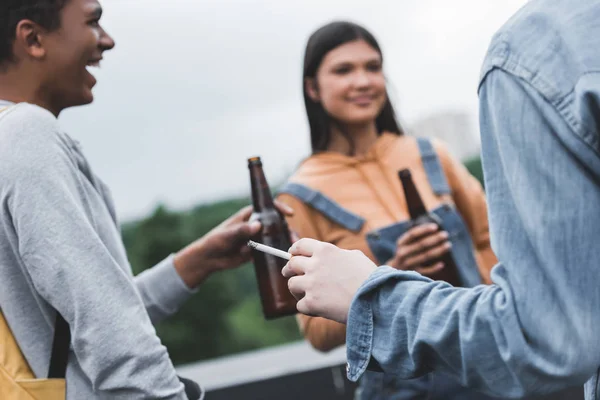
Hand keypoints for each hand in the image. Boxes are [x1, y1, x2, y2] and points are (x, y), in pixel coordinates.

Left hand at [174, 201, 293, 287]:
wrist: (209, 259)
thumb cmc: (215, 241)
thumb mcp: (228, 235)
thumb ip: (242, 230)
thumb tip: (258, 226)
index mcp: (250, 215)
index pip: (269, 207)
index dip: (281, 209)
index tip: (290, 214)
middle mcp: (257, 224)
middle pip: (277, 223)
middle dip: (288, 229)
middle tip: (294, 238)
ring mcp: (259, 238)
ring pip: (277, 237)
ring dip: (286, 241)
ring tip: (292, 250)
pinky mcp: (258, 250)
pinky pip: (272, 250)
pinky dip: (279, 252)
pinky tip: (287, 257)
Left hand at [282, 238, 376, 323]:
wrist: (375, 299)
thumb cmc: (370, 279)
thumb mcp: (356, 257)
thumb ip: (340, 254)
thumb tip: (336, 256)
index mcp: (325, 251)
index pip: (301, 245)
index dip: (294, 250)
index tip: (291, 254)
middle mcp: (315, 264)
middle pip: (292, 264)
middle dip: (289, 269)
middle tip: (288, 274)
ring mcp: (311, 283)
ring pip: (292, 284)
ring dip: (297, 290)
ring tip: (306, 295)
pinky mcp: (311, 302)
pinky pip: (299, 305)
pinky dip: (307, 308)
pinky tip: (317, 309)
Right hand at [385, 223, 450, 276]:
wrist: (395, 270)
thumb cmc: (406, 252)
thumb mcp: (405, 243)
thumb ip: (416, 237)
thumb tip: (435, 228)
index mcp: (401, 243)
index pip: (412, 234)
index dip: (424, 230)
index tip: (435, 227)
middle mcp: (402, 253)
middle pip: (420, 245)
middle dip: (434, 239)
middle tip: (445, 234)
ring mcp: (407, 264)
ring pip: (424, 256)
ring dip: (437, 250)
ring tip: (448, 245)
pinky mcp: (413, 273)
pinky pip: (425, 271)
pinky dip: (434, 268)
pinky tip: (442, 264)